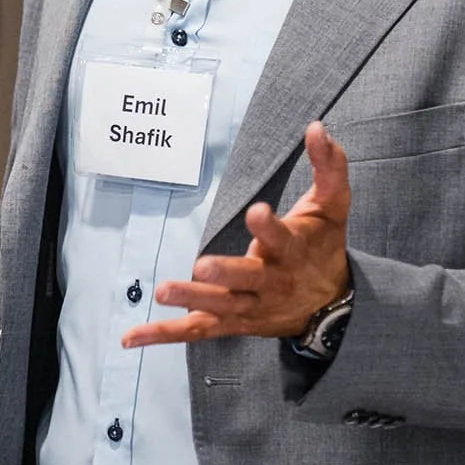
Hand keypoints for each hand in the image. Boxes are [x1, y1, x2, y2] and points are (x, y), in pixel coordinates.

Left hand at [123, 120, 351, 348]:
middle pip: (248, 280)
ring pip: (220, 307)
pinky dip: (163, 334)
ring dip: (192, 301)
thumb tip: (317, 127)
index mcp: (293, 250)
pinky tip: (130, 338)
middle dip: (226, 273)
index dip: (269, 227)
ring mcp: (250, 307)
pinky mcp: (232, 323)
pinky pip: (196, 330)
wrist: (334, 307)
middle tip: (203, 267)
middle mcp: (271, 282)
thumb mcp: (333, 206)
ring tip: (163, 292)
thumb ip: (329, 166)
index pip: (282, 237)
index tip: (257, 212)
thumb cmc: (324, 247)